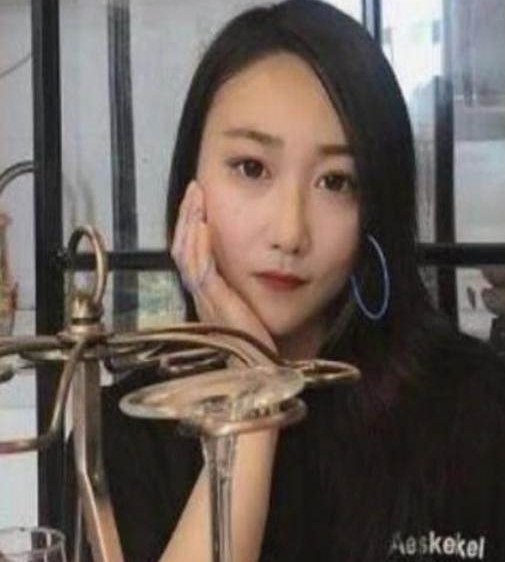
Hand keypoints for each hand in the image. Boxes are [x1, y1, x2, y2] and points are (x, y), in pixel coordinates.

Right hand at [171, 180, 277, 361]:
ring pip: (187, 255)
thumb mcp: (251, 303)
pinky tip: (202, 226)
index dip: (191, 225)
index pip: (191, 253)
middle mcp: (201, 296)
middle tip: (194, 190)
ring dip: (190, 223)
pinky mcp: (215, 305)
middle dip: (187, 216)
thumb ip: (245, 284)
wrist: (264, 371)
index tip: (198, 200)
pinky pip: (201, 271)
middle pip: (183, 249)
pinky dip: (199, 246)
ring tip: (196, 198)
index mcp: (208, 295)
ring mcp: (205, 301)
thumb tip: (258, 257)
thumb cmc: (263, 341)